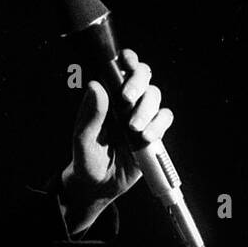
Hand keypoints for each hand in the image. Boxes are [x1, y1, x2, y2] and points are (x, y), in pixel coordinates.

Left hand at [59, 49, 173, 234]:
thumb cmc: (86, 160)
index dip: (128, 59)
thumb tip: (95, 85)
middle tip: (126, 100)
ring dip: (146, 109)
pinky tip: (145, 138)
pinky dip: (158, 125)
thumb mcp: (82, 140)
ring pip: (154, 96)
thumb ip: (90, 115)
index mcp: (107, 96)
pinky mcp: (154, 131)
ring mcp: (141, 114)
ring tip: (133, 129)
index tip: (126, 62)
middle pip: (143, 75)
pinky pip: (165, 118)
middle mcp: (126, 101)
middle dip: (137, 83)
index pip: (120, 67)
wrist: (99, 186)